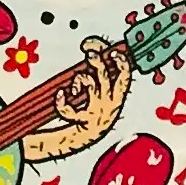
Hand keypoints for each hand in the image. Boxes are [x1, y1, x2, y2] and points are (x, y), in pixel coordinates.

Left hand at [26, 37, 132, 163]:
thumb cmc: (93, 108)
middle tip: (89, 55)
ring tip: (74, 83)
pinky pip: (72, 109)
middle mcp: (110, 103)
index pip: (125, 75)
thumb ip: (101, 72)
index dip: (121, 61)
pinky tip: (60, 95)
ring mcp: (98, 112)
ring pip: (91, 87)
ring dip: (81, 79)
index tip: (112, 51)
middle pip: (107, 77)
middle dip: (98, 63)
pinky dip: (63, 101)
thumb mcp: (102, 91)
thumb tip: (95, 47)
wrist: (87, 137)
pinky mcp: (85, 121)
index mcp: (118, 95)